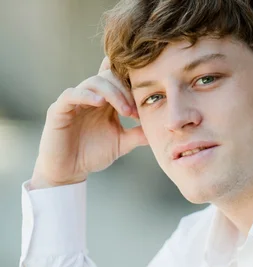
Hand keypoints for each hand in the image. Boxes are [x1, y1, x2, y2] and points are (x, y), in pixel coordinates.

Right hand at [30, 56, 148, 188]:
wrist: (69, 171)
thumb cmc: (92, 155)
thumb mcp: (121, 143)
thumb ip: (138, 134)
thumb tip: (160, 128)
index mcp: (105, 101)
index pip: (118, 80)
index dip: (133, 86)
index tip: (145, 104)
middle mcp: (90, 96)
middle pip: (109, 76)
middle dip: (125, 90)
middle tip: (135, 111)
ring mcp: (74, 101)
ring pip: (93, 82)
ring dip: (112, 93)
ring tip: (124, 111)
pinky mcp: (59, 109)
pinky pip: (71, 94)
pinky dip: (86, 95)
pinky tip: (99, 102)